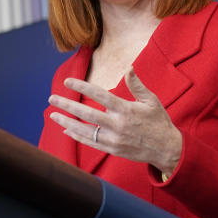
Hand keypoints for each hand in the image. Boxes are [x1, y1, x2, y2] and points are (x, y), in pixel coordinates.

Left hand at [48, 66, 182, 176]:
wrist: (166, 149)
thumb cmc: (159, 121)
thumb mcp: (151, 100)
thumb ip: (137, 85)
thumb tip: (129, 68)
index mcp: (126, 109)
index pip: (99, 95)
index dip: (82, 86)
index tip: (68, 81)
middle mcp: (117, 124)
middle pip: (86, 113)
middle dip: (67, 105)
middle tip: (51, 98)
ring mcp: (113, 139)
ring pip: (84, 130)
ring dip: (67, 122)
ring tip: (53, 115)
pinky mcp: (112, 149)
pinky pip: (90, 142)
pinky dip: (77, 136)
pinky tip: (66, 130)